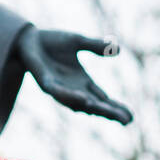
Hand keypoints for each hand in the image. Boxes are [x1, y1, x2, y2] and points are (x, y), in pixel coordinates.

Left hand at [14, 27, 131, 124]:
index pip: (103, 98)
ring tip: (110, 113)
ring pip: (79, 103)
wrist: (28, 39)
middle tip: (127, 121)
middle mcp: (72, 89)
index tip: (131, 117)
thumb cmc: (53, 42)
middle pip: (96, 105)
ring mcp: (59, 89)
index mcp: (82, 82)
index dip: (116, 108)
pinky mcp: (46, 84)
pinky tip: (84, 99)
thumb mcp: (78, 41)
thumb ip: (96, 46)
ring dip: (95, 108)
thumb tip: (118, 49)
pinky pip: (60, 93)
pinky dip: (73, 96)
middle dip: (110, 112)